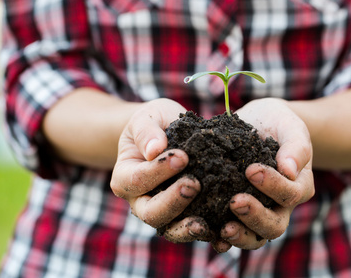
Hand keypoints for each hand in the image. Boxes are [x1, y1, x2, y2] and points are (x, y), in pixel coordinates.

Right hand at [110, 98, 212, 242]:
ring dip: (188, 228)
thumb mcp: (147, 118)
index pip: (138, 180)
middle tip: (194, 184)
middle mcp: (141, 202)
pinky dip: (210, 232)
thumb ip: (146, 131)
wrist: (169, 133)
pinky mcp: (186, 216)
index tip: (182, 156)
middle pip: (151, 213)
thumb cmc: (154, 124)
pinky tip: (225, 229)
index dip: (159, 171)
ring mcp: (164, 213)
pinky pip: (195, 229)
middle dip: (173, 201)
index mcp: (125, 178)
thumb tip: (154, 149)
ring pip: (172, 229)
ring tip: (205, 222)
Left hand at [213, 98, 314, 250]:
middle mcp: (281, 206)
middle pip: (274, 225)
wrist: (257, 124)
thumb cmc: (277, 123)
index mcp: (298, 185)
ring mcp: (259, 213)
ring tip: (222, 228)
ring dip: (239, 236)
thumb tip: (289, 170)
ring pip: (254, 237)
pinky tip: (202, 228)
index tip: (251, 169)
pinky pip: (231, 231)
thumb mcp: (290, 126)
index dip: (273, 186)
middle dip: (255, 216)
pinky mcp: (236, 213)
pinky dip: (219, 236)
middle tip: (235, 202)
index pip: (290, 194)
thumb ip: (295, 146)